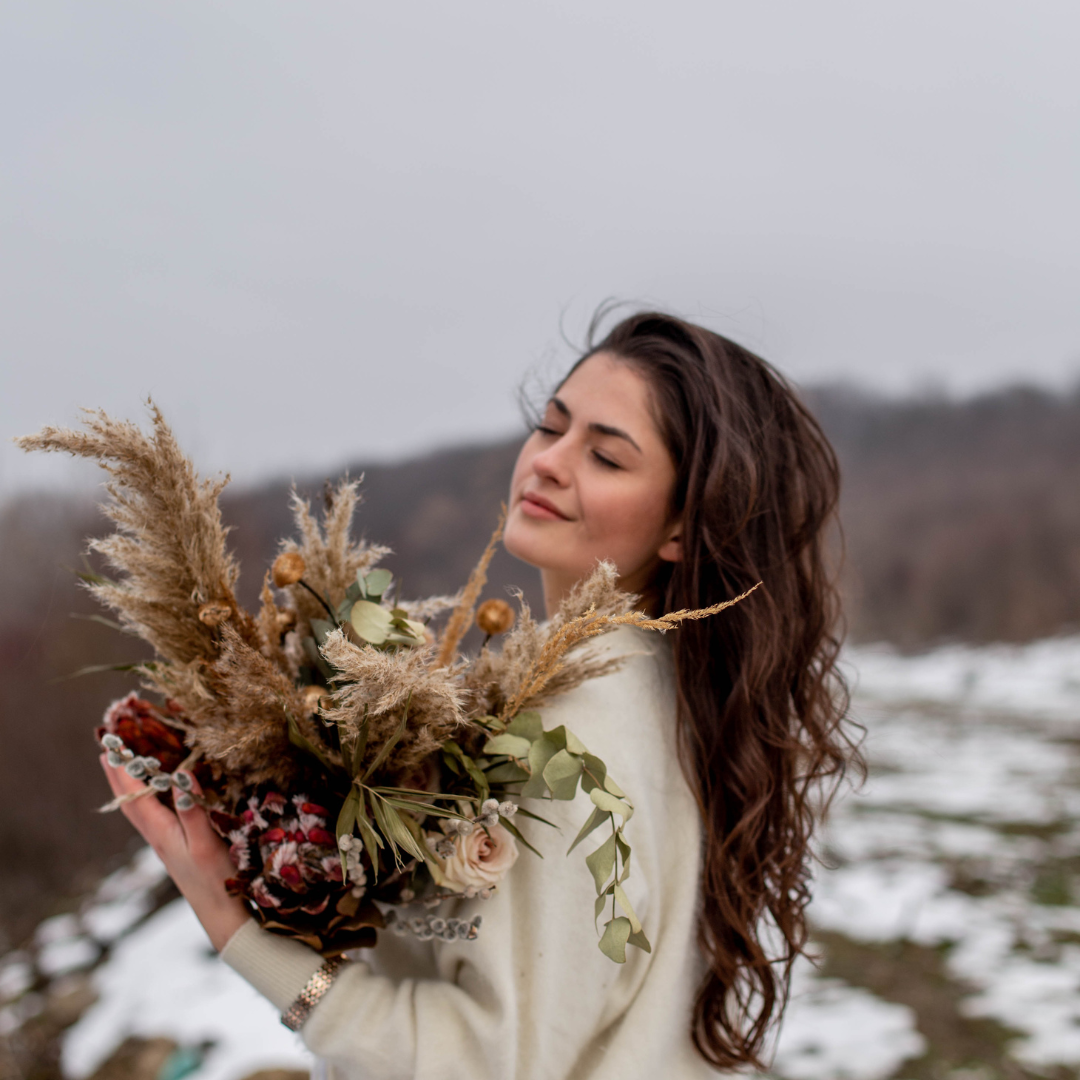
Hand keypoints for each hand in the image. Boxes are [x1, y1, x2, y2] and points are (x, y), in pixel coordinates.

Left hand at [102, 755, 250, 950]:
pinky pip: (152, 816)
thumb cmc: (214, 878)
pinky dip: (145, 799)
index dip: (123, 770)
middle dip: (117, 776)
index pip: (134, 796)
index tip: (111, 746)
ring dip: (128, 787)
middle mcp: (157, 836)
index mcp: (160, 832)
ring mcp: (165, 842)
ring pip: (138, 810)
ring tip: (122, 768)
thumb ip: (192, 809)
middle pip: (129, 802)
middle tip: (106, 751)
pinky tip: (153, 798)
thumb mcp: (205, 842)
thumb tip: (181, 773)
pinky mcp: (176, 846)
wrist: (220, 913)